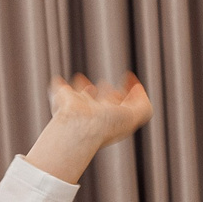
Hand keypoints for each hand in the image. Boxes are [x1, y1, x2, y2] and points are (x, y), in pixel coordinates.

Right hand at [24, 72, 151, 184]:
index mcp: (112, 118)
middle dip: (106, 93)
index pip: (122, 104)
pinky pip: (58, 89)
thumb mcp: (135, 115)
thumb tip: (138, 89)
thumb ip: (144, 105)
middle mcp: (95, 113)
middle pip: (103, 102)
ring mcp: (78, 106)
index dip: (128, 91)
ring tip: (81, 79)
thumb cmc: (106, 124)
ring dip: (82, 87)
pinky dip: (58, 85)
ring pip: (81, 96)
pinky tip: (59, 81)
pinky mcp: (62, 99)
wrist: (78, 125)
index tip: (128, 76)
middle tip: (106, 85)